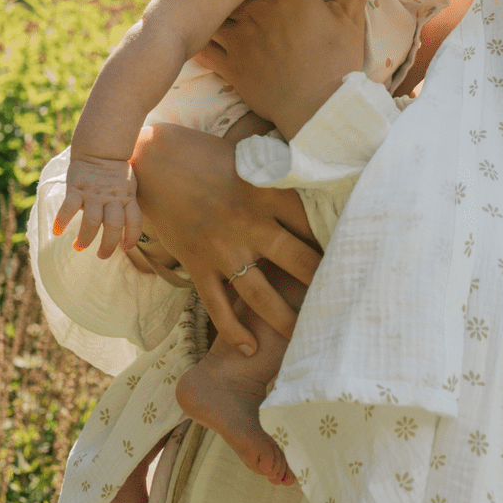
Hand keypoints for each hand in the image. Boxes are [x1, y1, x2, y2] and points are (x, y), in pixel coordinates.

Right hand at [53, 154, 142, 257]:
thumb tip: (125, 228)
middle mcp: (112, 197)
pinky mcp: (77, 189)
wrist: (99, 149)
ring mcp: (94, 193)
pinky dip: (62, 221)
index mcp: (126, 197)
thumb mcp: (129, 186)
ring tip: (79, 247)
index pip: (134, 221)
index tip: (126, 247)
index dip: (132, 236)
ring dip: (86, 238)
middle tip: (102, 255)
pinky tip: (57, 231)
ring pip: (92, 221)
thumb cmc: (116, 172)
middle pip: (113, 226)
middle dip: (108, 245)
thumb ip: (127, 204)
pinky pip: (68, 208)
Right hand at [130, 122, 321, 351]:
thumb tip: (311, 185)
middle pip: (300, 262)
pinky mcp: (197, 264)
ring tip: (307, 336)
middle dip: (324, 284)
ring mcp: (223, 249)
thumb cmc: (202, 152)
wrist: (148, 159)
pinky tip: (251, 349)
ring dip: (286, 319)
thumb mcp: (248, 158)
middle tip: (344, 303)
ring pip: (263, 295)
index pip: (314, 224)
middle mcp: (251, 225)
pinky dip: (234, 331)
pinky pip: (219, 306)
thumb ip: (276, 178)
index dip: (336, 242)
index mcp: (268, 193)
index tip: (353, 257)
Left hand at [201, 0, 377, 138]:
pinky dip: (202, 40)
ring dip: (215, 12)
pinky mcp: (230, 66)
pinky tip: (200, 36)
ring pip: (216, 15)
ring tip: (211, 10)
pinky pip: (206, 47)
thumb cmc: (337, 62)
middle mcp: (257, 11)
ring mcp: (240, 39)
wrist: (319, 108)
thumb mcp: (351, 20)